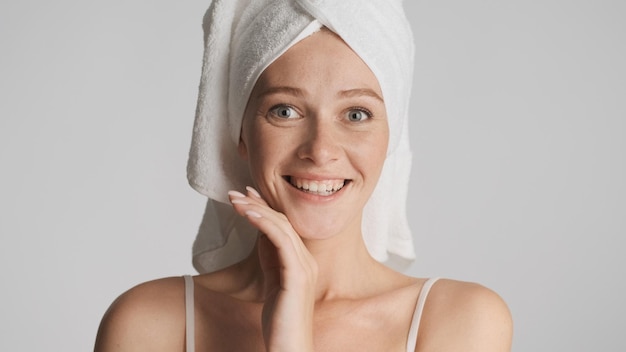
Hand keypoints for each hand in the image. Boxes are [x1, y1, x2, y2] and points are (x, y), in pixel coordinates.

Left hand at [229, 187, 317, 351]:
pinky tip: (248, 215)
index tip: (246, 195)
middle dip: (258, 204)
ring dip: (257, 210)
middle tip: (236, 192)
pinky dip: (264, 224)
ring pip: (282, 227)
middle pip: (283, 222)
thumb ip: (270, 260)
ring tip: (236, 200)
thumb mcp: (271, 284)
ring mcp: (304, 267)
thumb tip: (260, 235)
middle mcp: (307, 260)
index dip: (264, 208)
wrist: (288, 348)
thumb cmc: (279, 322)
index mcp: (301, 262)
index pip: (284, 226)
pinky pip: (281, 241)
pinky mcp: (297, 275)